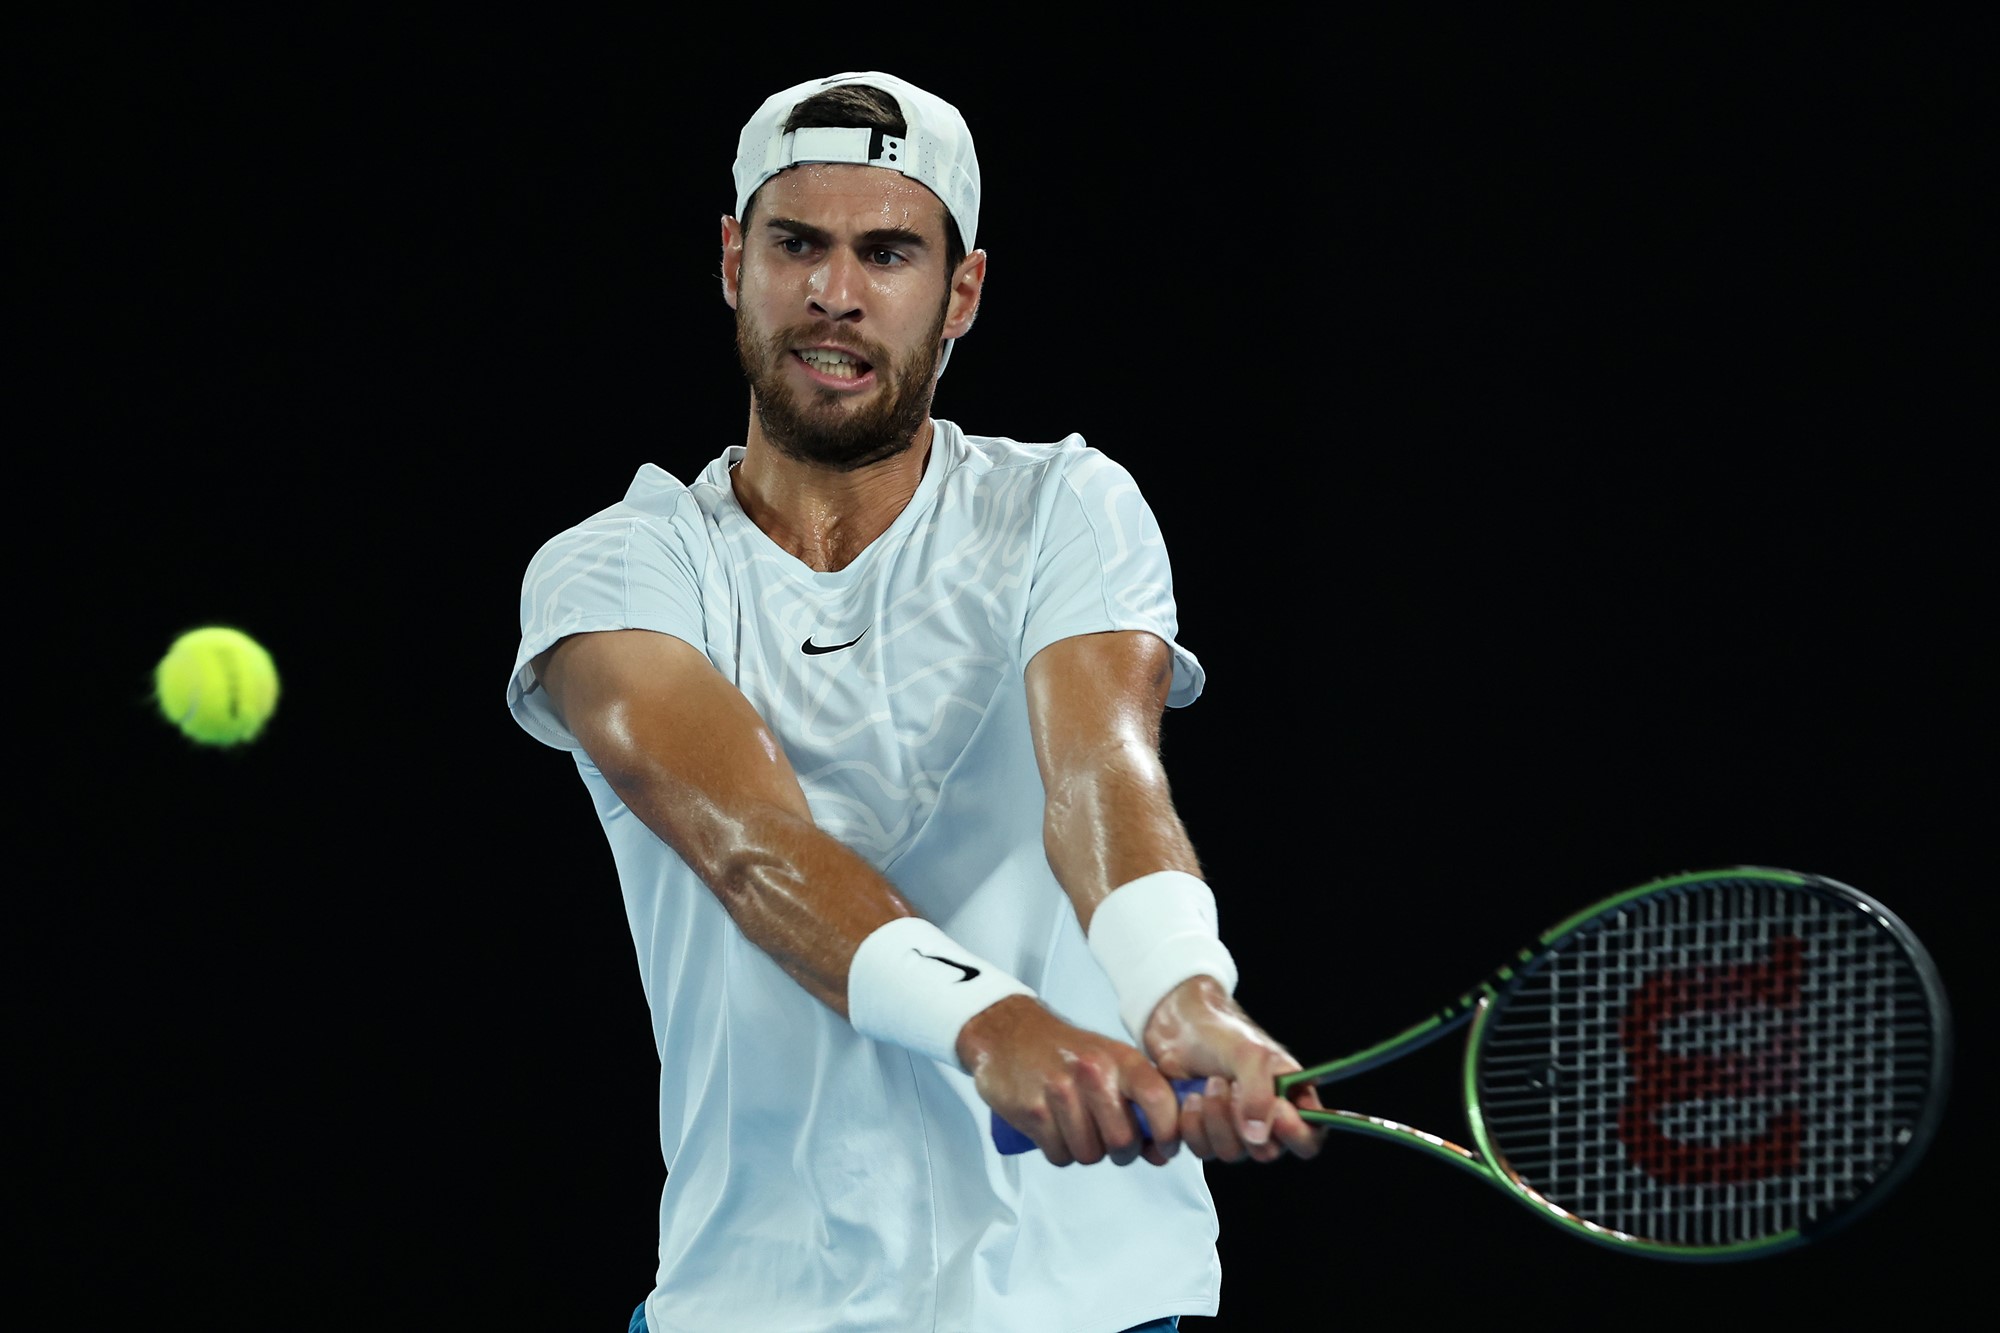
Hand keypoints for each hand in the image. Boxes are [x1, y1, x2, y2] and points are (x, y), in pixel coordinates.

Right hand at [957, 995, 1183, 1166]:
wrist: (1008, 1032)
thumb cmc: (1063, 1050)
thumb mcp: (1110, 1062)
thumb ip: (1140, 1102)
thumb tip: (1161, 1150)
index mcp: (1120, 1059)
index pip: (1158, 1100)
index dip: (1168, 1133)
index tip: (1165, 1147)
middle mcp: (1093, 1072)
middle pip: (1122, 1141)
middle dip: (1120, 1152)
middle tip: (1110, 1141)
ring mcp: (1060, 1092)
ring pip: (1088, 1154)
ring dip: (1085, 1151)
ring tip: (1076, 1127)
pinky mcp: (1032, 1111)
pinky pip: (1058, 1155)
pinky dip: (1059, 1150)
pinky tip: (1055, 1128)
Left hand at [1141, 976, 1325, 1163]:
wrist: (1179, 1029)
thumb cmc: (1222, 1033)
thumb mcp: (1250, 1055)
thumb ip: (1259, 1094)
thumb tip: (1259, 1135)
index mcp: (1291, 1099)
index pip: (1309, 1138)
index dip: (1295, 1134)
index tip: (1276, 1111)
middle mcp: (1267, 1120)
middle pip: (1266, 1152)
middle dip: (1241, 1121)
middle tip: (1231, 1086)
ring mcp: (1236, 1131)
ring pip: (1231, 1153)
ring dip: (1214, 1119)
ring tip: (1209, 1083)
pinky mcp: (1206, 1135)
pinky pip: (1203, 1150)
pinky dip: (1193, 1123)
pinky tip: (1191, 1097)